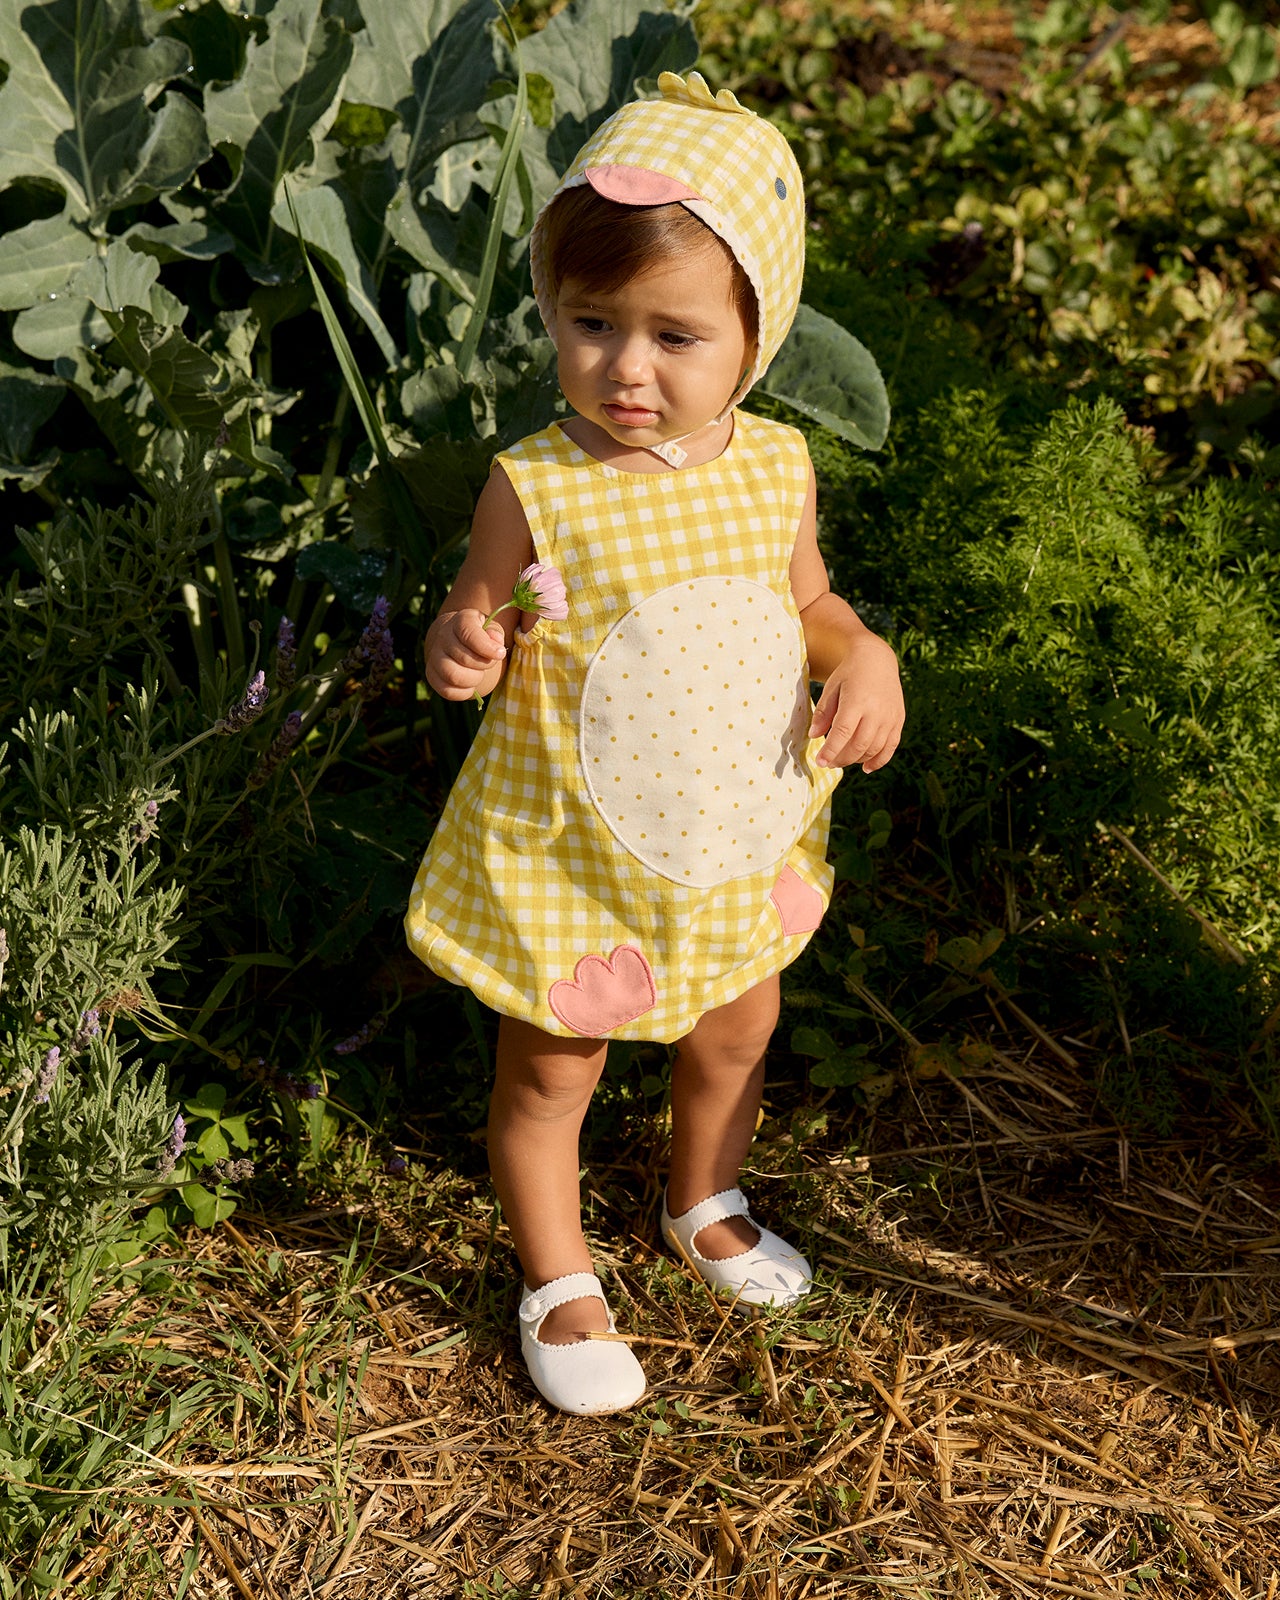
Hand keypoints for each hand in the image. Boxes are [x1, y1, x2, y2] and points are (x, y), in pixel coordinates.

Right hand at [425, 609, 507, 699]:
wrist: (457, 642)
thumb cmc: (480, 636)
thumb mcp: (492, 630)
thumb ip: (496, 634)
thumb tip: (496, 642)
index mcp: (460, 621)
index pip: (468, 633)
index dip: (486, 647)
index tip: (500, 654)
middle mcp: (443, 636)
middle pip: (463, 657)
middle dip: (483, 665)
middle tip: (488, 663)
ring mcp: (434, 656)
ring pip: (453, 675)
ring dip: (473, 679)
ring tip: (478, 674)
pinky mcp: (431, 674)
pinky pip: (447, 690)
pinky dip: (464, 692)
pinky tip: (470, 684)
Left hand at [808, 631, 903, 771]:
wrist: (877, 660)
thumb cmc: (849, 674)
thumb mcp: (831, 688)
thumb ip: (823, 712)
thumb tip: (814, 736)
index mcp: (857, 701)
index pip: (842, 732)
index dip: (831, 750)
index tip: (820, 761)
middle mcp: (876, 711)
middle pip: (858, 744)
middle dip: (841, 758)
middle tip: (829, 763)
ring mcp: (890, 717)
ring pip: (873, 749)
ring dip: (856, 760)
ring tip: (842, 760)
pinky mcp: (898, 721)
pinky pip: (890, 747)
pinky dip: (878, 761)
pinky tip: (866, 768)